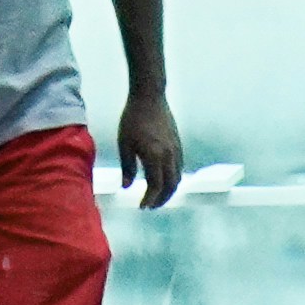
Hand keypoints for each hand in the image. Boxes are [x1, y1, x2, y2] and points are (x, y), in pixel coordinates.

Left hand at [115, 93, 185, 208]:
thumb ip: (127, 167)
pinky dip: (173, 178)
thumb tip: (126, 186)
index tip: (142, 206)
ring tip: (157, 195)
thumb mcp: (124, 144)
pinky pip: (179, 167)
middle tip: (150, 206)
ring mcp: (176, 149)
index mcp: (154, 156)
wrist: (150, 97)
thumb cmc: (133, 119)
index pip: (155, 186)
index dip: (149, 199)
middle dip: (161, 199)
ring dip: (169, 190)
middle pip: (170, 186)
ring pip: (177, 177)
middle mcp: (169, 155)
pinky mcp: (178, 144)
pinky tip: (163, 178)